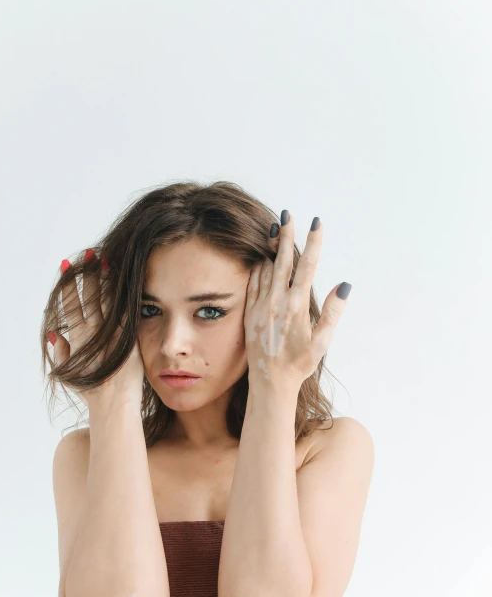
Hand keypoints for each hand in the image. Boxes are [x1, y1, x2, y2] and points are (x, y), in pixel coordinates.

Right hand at [49, 251, 145, 407]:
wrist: (112, 405)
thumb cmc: (91, 393)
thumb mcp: (69, 374)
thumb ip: (61, 352)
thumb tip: (55, 333)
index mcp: (77, 339)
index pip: (71, 305)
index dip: (69, 285)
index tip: (67, 266)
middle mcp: (92, 333)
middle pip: (89, 297)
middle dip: (87, 274)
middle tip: (88, 254)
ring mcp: (111, 335)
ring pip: (106, 300)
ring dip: (105, 279)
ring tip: (105, 260)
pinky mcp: (129, 339)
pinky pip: (127, 312)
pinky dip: (125, 295)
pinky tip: (126, 280)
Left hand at [244, 212, 350, 391]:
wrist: (269, 382)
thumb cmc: (299, 364)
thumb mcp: (322, 343)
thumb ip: (333, 313)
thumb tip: (345, 285)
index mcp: (296, 306)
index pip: (306, 266)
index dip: (313, 242)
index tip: (317, 222)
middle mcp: (277, 302)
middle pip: (283, 260)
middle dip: (287, 235)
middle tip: (288, 214)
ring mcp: (261, 306)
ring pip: (266, 268)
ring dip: (272, 248)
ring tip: (275, 228)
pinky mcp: (250, 312)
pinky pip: (253, 282)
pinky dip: (258, 266)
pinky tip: (261, 256)